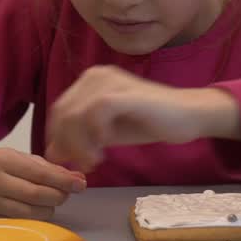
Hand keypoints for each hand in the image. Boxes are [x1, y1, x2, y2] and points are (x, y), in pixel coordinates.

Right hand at [0, 148, 86, 218]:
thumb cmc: (2, 167)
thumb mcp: (22, 159)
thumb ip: (49, 167)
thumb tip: (78, 178)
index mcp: (3, 160)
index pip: (40, 173)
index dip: (63, 180)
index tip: (81, 184)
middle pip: (37, 195)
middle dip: (59, 195)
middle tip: (68, 193)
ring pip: (32, 212)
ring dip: (50, 208)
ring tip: (52, 199)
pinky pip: (24, 222)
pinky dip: (38, 216)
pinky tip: (40, 208)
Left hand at [45, 65, 240, 171]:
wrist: (187, 116)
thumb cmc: (149, 122)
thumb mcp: (105, 134)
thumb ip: (79, 140)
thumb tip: (52, 154)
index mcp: (89, 81)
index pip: (60, 110)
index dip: (59, 138)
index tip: (71, 161)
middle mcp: (95, 75)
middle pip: (63, 113)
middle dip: (67, 144)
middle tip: (83, 165)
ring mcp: (109, 81)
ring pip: (74, 114)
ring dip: (79, 144)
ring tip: (94, 161)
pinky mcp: (122, 93)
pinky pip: (94, 114)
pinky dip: (94, 136)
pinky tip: (105, 149)